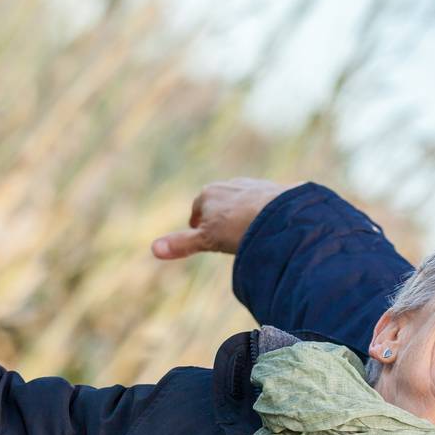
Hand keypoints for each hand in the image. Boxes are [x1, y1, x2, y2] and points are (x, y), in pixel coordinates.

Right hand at [151, 177, 287, 259]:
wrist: (281, 216)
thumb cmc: (239, 227)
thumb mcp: (207, 240)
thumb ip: (182, 244)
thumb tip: (154, 249)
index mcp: (209, 193)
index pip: (199, 207)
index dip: (199, 221)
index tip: (199, 230)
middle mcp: (230, 185)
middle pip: (221, 201)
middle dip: (220, 215)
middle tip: (223, 232)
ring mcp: (255, 186)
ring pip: (244, 200)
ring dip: (244, 212)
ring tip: (248, 230)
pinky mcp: (277, 191)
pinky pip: (268, 202)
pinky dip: (266, 212)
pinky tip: (271, 225)